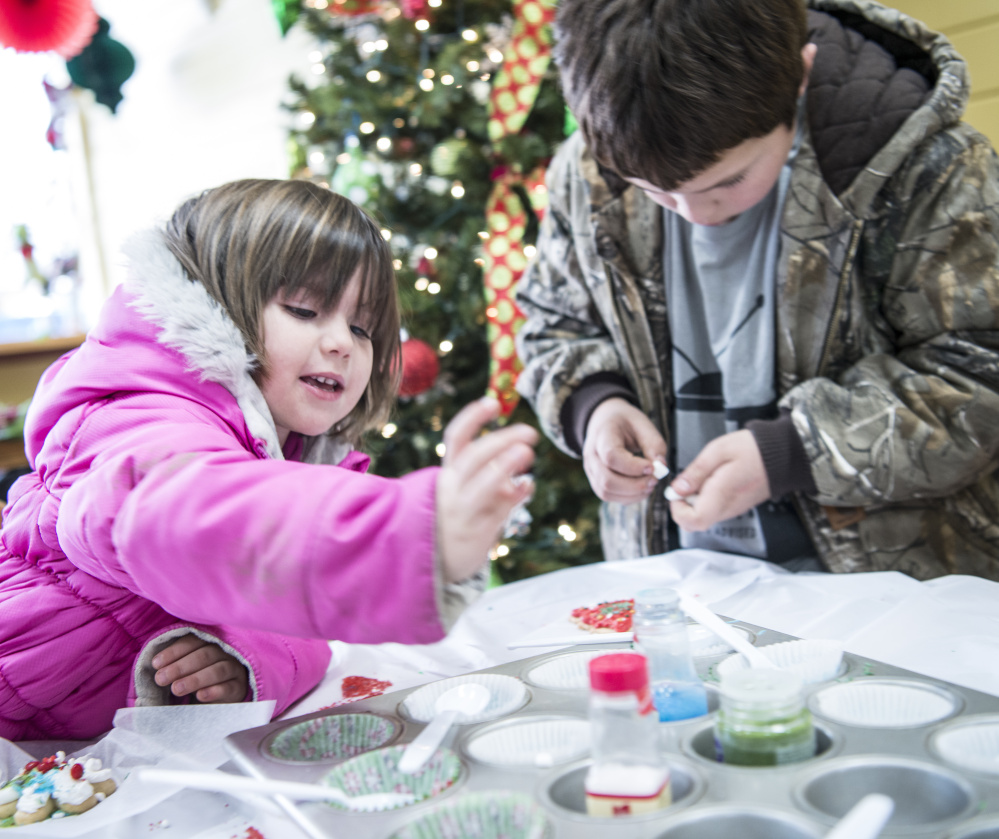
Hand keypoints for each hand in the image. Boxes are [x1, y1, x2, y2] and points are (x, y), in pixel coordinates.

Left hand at [152, 635, 248, 703]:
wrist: (224, 693)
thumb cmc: (199, 676)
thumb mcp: (186, 668)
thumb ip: (172, 665)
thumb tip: (153, 670)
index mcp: (210, 641)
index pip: (193, 641)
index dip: (174, 651)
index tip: (156, 664)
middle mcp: (225, 652)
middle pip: (205, 655)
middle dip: (180, 666)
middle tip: (161, 679)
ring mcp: (235, 669)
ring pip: (218, 670)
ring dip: (195, 679)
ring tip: (176, 689)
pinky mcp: (239, 687)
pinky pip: (229, 687)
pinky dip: (214, 691)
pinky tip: (200, 696)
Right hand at [436, 397, 537, 582]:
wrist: (439, 556)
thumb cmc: (462, 512)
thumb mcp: (471, 487)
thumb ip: (493, 470)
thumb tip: (520, 456)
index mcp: (450, 471)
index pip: (456, 438)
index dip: (473, 418)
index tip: (493, 403)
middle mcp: (452, 488)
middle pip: (473, 458)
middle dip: (501, 440)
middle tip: (530, 432)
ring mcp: (463, 510)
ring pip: (480, 486)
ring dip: (503, 466)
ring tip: (527, 451)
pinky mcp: (476, 532)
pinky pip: (498, 511)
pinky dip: (515, 497)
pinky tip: (528, 485)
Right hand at [582, 398, 666, 502]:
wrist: (605, 422)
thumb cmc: (625, 423)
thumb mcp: (643, 425)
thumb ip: (654, 444)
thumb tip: (661, 467)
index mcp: (602, 434)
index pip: (611, 456)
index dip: (633, 467)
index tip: (652, 467)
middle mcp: (591, 454)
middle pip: (607, 479)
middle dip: (635, 485)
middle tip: (654, 480)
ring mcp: (590, 469)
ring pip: (606, 492)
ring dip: (632, 494)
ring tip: (649, 484)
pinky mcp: (595, 481)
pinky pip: (608, 496)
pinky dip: (627, 497)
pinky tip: (641, 489)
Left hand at [668, 429, 770, 530]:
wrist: (783, 455)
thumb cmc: (754, 450)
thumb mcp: (718, 451)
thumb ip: (696, 472)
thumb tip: (677, 489)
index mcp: (722, 495)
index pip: (693, 521)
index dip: (677, 510)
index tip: (676, 492)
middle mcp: (727, 508)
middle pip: (695, 523)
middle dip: (683, 505)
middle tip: (687, 483)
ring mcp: (733, 509)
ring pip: (703, 517)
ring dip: (694, 502)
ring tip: (703, 478)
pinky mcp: (736, 507)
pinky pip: (714, 510)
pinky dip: (706, 499)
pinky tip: (712, 481)